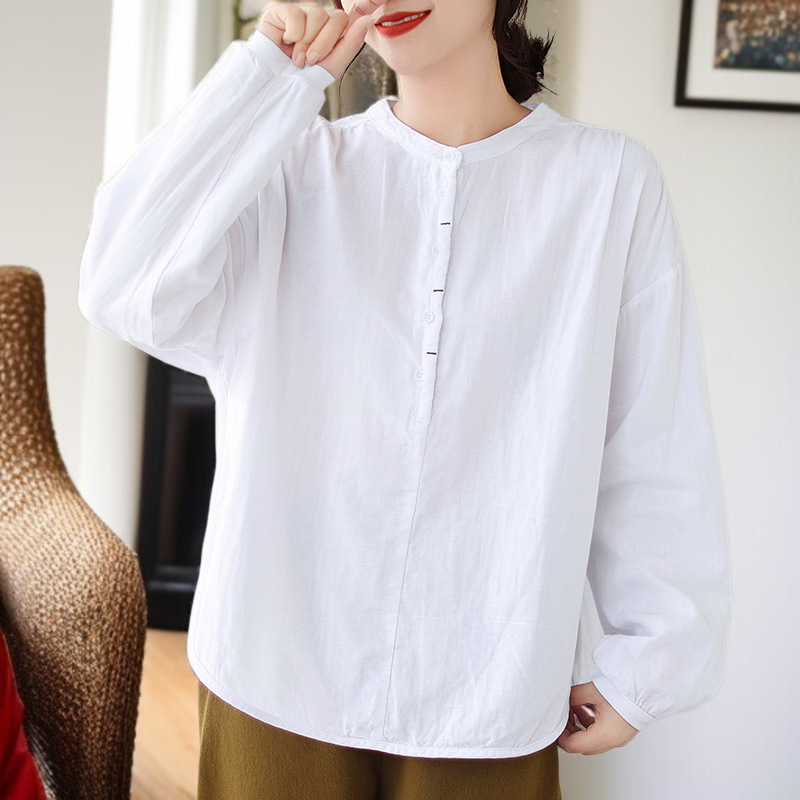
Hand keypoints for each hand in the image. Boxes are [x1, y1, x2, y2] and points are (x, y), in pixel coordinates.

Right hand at [257, 0, 388, 79]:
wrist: (274, 88)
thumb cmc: (302, 79)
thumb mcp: (332, 65)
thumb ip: (350, 42)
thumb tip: (368, 19)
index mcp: (328, 30)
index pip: (344, 20)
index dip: (335, 40)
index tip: (320, 59)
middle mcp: (314, 18)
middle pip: (335, 17)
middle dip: (324, 44)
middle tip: (309, 60)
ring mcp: (298, 12)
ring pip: (317, 14)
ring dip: (306, 43)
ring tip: (296, 57)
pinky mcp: (279, 11)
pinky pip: (296, 14)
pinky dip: (292, 34)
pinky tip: (284, 43)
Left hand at [556, 681, 638, 754]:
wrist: (644, 689)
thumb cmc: (622, 692)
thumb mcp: (591, 692)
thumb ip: (573, 698)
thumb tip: (563, 700)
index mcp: (603, 736)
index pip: (572, 745)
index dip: (560, 735)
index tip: (555, 723)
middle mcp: (611, 741)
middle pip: (582, 744)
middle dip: (569, 730)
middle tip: (564, 713)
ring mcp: (618, 738)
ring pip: (591, 739)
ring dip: (580, 726)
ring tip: (575, 707)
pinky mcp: (622, 731)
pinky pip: (601, 733)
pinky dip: (591, 724)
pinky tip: (587, 707)